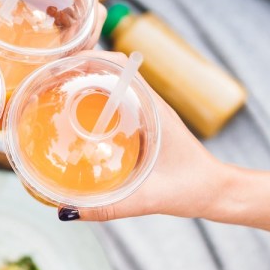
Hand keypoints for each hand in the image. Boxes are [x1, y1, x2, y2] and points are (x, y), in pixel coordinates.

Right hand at [57, 51, 234, 222]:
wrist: (218, 192)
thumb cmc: (193, 189)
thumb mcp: (149, 199)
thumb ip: (109, 208)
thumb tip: (67, 211)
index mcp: (153, 110)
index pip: (119, 66)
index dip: (90, 58)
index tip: (63, 65)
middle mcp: (150, 105)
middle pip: (110, 71)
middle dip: (80, 70)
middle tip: (50, 82)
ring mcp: (149, 113)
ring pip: (113, 87)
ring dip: (87, 85)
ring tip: (57, 96)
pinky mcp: (147, 125)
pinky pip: (118, 104)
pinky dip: (97, 103)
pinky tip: (78, 122)